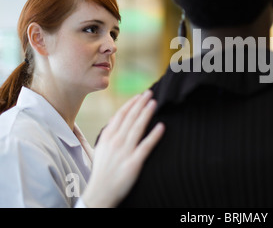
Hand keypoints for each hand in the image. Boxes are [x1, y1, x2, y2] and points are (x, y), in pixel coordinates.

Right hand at [82, 90, 164, 207]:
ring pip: (137, 128)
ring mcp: (125, 152)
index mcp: (107, 137)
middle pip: (130, 118)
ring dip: (146, 113)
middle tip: (150, 92)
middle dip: (140, 104)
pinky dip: (154, 135)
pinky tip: (161, 126)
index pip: (120, 115)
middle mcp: (116, 142)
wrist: (100, 193)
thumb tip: (101, 121)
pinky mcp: (133, 163)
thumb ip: (102, 134)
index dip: (131, 104)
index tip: (139, 95)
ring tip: (154, 102)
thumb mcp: (97, 149)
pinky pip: (146, 146)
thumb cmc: (101, 171)